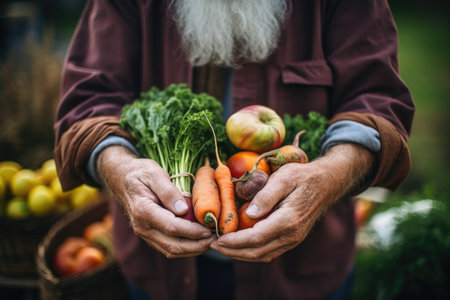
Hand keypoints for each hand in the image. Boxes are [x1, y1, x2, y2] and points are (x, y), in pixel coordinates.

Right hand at [97, 146, 213, 257]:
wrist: (122, 178)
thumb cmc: (140, 172)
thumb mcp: (155, 173)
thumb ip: (168, 191)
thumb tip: (183, 209)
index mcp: (143, 210)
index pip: (172, 227)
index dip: (192, 231)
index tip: (209, 230)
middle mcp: (142, 227)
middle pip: (173, 246)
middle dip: (196, 246)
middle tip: (215, 240)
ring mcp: (145, 233)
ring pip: (170, 251)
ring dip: (192, 250)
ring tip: (210, 242)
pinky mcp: (150, 235)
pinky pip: (167, 247)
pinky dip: (185, 248)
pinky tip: (199, 241)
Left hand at [211, 143, 374, 261]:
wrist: (327, 183)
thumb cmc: (303, 176)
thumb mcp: (284, 177)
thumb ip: (266, 195)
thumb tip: (249, 214)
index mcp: (288, 220)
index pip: (255, 238)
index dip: (233, 242)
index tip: (216, 239)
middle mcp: (291, 235)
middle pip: (257, 252)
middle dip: (232, 251)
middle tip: (212, 245)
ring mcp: (293, 239)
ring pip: (263, 255)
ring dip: (240, 254)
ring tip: (222, 247)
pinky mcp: (292, 239)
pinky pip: (269, 252)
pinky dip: (251, 252)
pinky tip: (239, 245)